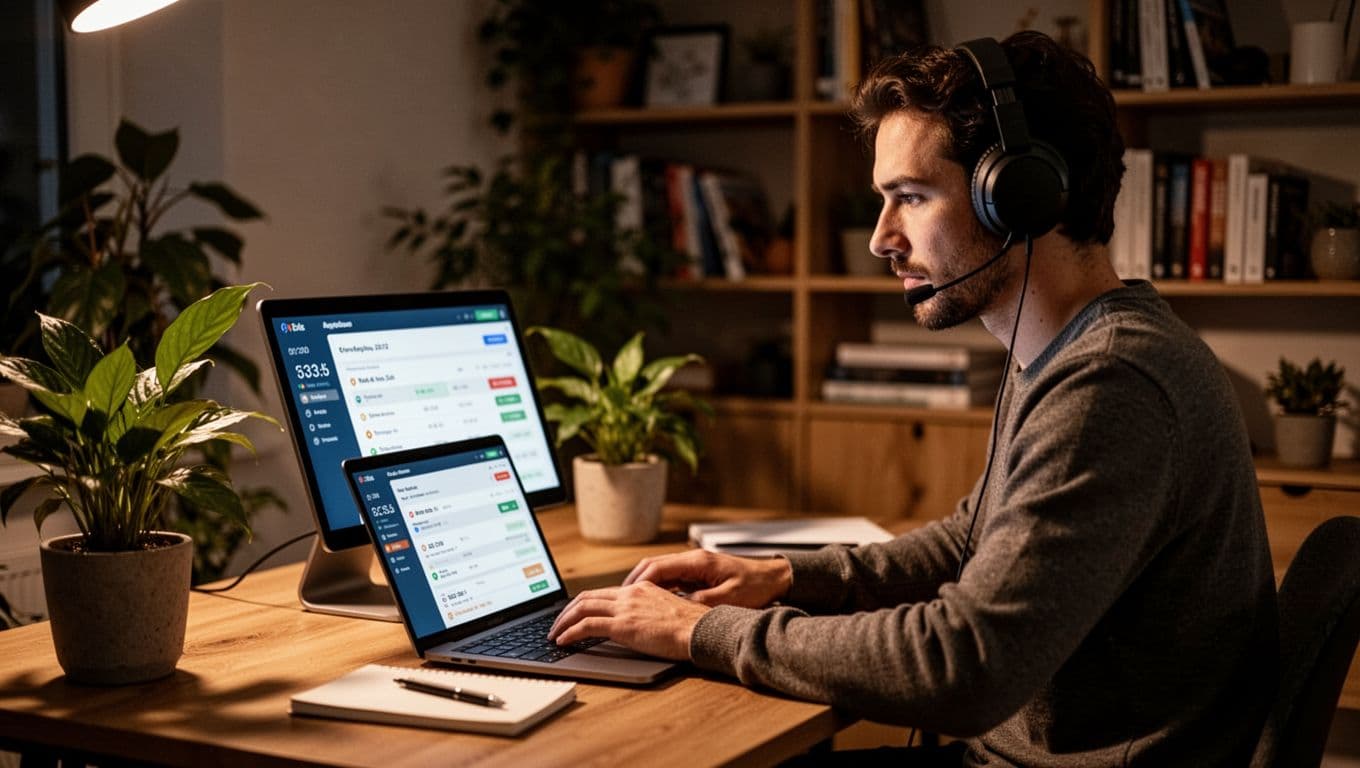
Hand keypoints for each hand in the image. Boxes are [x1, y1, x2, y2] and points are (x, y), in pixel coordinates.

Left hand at [547, 581, 709, 659]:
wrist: (701, 630)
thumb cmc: (692, 627)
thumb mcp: (668, 611)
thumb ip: (650, 612)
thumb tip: (639, 623)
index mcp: (641, 589)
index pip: (604, 592)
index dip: (584, 602)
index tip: (575, 613)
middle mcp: (630, 594)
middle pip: (587, 596)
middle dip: (567, 610)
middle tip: (557, 623)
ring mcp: (625, 608)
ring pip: (582, 608)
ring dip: (563, 621)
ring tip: (554, 633)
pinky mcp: (622, 625)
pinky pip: (587, 626)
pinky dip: (570, 632)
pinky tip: (563, 641)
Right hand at [623, 549, 791, 607]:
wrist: (776, 578)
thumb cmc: (757, 587)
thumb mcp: (729, 599)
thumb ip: (701, 602)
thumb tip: (677, 608)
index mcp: (698, 562)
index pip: (658, 567)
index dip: (639, 582)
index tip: (625, 594)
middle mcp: (694, 559)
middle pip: (654, 566)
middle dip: (634, 581)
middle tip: (618, 597)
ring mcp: (696, 565)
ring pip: (661, 571)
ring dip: (644, 584)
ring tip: (628, 600)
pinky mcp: (700, 573)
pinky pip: (671, 578)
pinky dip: (658, 587)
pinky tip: (651, 601)